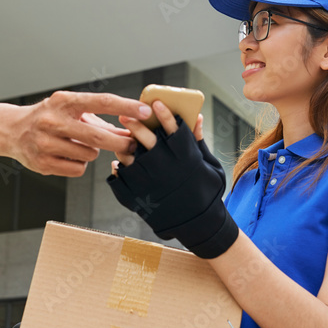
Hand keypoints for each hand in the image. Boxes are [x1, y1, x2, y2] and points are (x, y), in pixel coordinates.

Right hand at [13, 91, 149, 177]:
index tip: (146, 111)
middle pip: (97, 137)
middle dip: (120, 142)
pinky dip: (79, 164)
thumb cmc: (51, 118)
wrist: (12, 130)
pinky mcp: (42, 163)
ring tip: (78, 144)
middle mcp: (53, 120)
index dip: (126, 107)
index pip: (101, 102)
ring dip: (92, 152)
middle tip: (132, 145)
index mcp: (64, 101)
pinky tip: (67, 155)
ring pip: (89, 155)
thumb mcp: (72, 109)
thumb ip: (100, 120)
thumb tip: (132, 130)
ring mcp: (45, 143)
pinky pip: (77, 169)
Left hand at [107, 101, 239, 258]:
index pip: (173, 130)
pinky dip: (119, 169)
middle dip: (136, 125)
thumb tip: (196, 117)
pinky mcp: (138, 196)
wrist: (198, 225)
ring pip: (130, 157)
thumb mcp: (209, 166)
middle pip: (147, 140)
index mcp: (186, 159)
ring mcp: (150, 183)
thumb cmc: (207, 193)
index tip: (157, 102)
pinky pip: (122, 177)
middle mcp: (166, 169)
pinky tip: (121, 163)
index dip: (165, 114)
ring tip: (123, 141)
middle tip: (125, 115)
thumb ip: (198, 142)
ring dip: (125, 146)